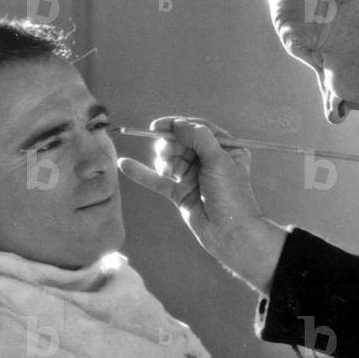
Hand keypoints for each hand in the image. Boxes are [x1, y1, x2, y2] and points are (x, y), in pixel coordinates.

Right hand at [118, 116, 286, 294]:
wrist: (231, 233)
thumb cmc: (232, 196)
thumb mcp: (219, 160)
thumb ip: (198, 138)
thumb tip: (178, 124)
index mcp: (225, 148)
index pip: (197, 129)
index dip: (177, 125)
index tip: (156, 126)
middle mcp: (209, 160)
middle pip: (180, 143)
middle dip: (169, 145)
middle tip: (165, 153)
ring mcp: (194, 177)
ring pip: (170, 159)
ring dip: (162, 160)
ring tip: (165, 170)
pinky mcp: (181, 193)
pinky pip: (158, 180)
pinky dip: (142, 173)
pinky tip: (125, 164)